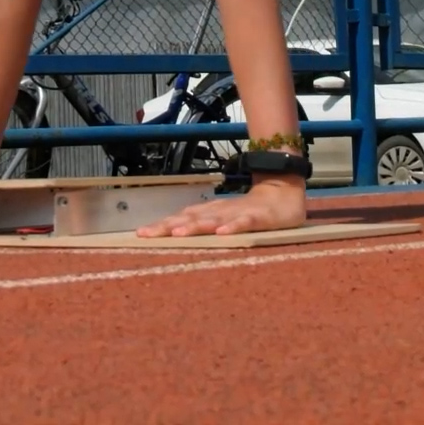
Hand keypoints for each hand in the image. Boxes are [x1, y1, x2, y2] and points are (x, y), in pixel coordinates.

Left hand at [134, 176, 306, 237]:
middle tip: (147, 235)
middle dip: (168, 226)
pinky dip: (233, 227)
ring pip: (213, 219)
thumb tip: (175, 234)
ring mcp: (239, 213)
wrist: (284, 189)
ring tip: (178, 234)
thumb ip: (204, 225)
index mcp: (210, 212)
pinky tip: (222, 234)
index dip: (161, 225)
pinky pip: (245, 223)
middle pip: (191, 218)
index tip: (140, 234)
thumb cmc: (250, 209)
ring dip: (195, 226)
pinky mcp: (259, 217)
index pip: (181, 218)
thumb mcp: (224, 218)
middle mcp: (219, 211)